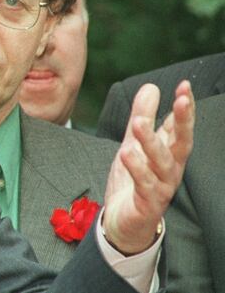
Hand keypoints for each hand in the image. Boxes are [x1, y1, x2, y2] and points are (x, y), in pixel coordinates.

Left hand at [102, 80, 194, 254]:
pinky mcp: (148, 203)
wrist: (123, 222)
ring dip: (151, 142)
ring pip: (161, 163)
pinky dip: (137, 169)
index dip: (184, 108)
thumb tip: (151, 87)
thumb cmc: (133, 182)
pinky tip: (126, 153)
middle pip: (181, 143)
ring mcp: (162, 187)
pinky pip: (145, 184)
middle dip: (183, 121)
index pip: (179, 128)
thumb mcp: (134, 144)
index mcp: (169, 154)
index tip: (184, 86)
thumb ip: (143, 118)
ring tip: (138, 123)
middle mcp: (170, 169)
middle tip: (182, 99)